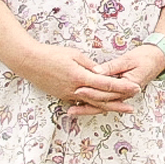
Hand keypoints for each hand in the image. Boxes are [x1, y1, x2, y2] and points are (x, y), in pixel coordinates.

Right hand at [9, 42, 139, 112]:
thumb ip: (90, 65)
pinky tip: (104, 107)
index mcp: (80, 76)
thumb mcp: (74, 54)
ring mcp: (68, 95)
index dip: (122, 87)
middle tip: (135, 100)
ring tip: (124, 108)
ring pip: (92, 104)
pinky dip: (94, 105)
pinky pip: (82, 103)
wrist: (29, 62)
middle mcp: (75, 89)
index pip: (105, 84)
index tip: (135, 87)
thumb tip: (102, 72)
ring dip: (109, 107)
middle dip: (120, 100)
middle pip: (101, 98)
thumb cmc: (52, 54)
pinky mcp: (63, 96)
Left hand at [68, 47, 164, 115]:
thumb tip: (96, 71)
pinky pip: (106, 101)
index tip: (78, 89)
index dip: (92, 91)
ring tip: (72, 111)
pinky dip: (94, 104)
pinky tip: (82, 105)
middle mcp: (126, 94)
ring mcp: (123, 95)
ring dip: (88, 108)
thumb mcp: (128, 59)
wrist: (158, 59)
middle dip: (85, 104)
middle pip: (103, 103)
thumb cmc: (145, 58)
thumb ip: (112, 67)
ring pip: (103, 105)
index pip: (107, 92)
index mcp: (129, 86)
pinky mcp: (120, 93)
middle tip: (70, 105)